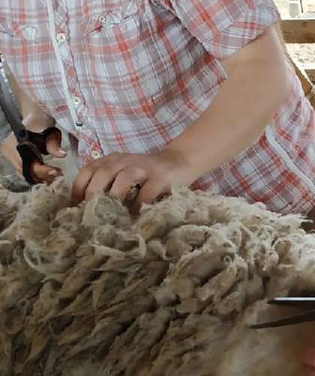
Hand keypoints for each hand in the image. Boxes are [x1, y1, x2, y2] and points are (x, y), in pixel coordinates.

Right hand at [0, 124, 64, 183]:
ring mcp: (9, 154)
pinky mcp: (13, 158)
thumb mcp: (50, 132)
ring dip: (39, 176)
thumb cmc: (43, 123)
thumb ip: (54, 144)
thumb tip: (61, 154)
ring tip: (54, 175)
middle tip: (57, 175)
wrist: (37, 118)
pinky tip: (46, 174)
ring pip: (24, 172)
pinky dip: (35, 174)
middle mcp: (8, 149)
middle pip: (24, 170)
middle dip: (42, 175)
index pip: (27, 163)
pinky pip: (24, 170)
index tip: (55, 171)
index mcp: (14, 142)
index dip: (41, 170)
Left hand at [71, 147, 193, 209]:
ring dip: (115, 196)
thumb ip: (107, 183)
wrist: (180, 161)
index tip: (74, 208)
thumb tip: (86, 210)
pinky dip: (139, 204)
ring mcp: (144, 168)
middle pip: (103, 172)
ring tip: (111, 214)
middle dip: (93, 193)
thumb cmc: (146, 174)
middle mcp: (125, 161)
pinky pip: (147, 191)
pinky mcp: (161, 178)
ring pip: (124, 177)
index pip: (87, 170)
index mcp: (111, 160)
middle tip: (90, 214)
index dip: (78, 189)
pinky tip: (135, 215)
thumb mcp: (123, 172)